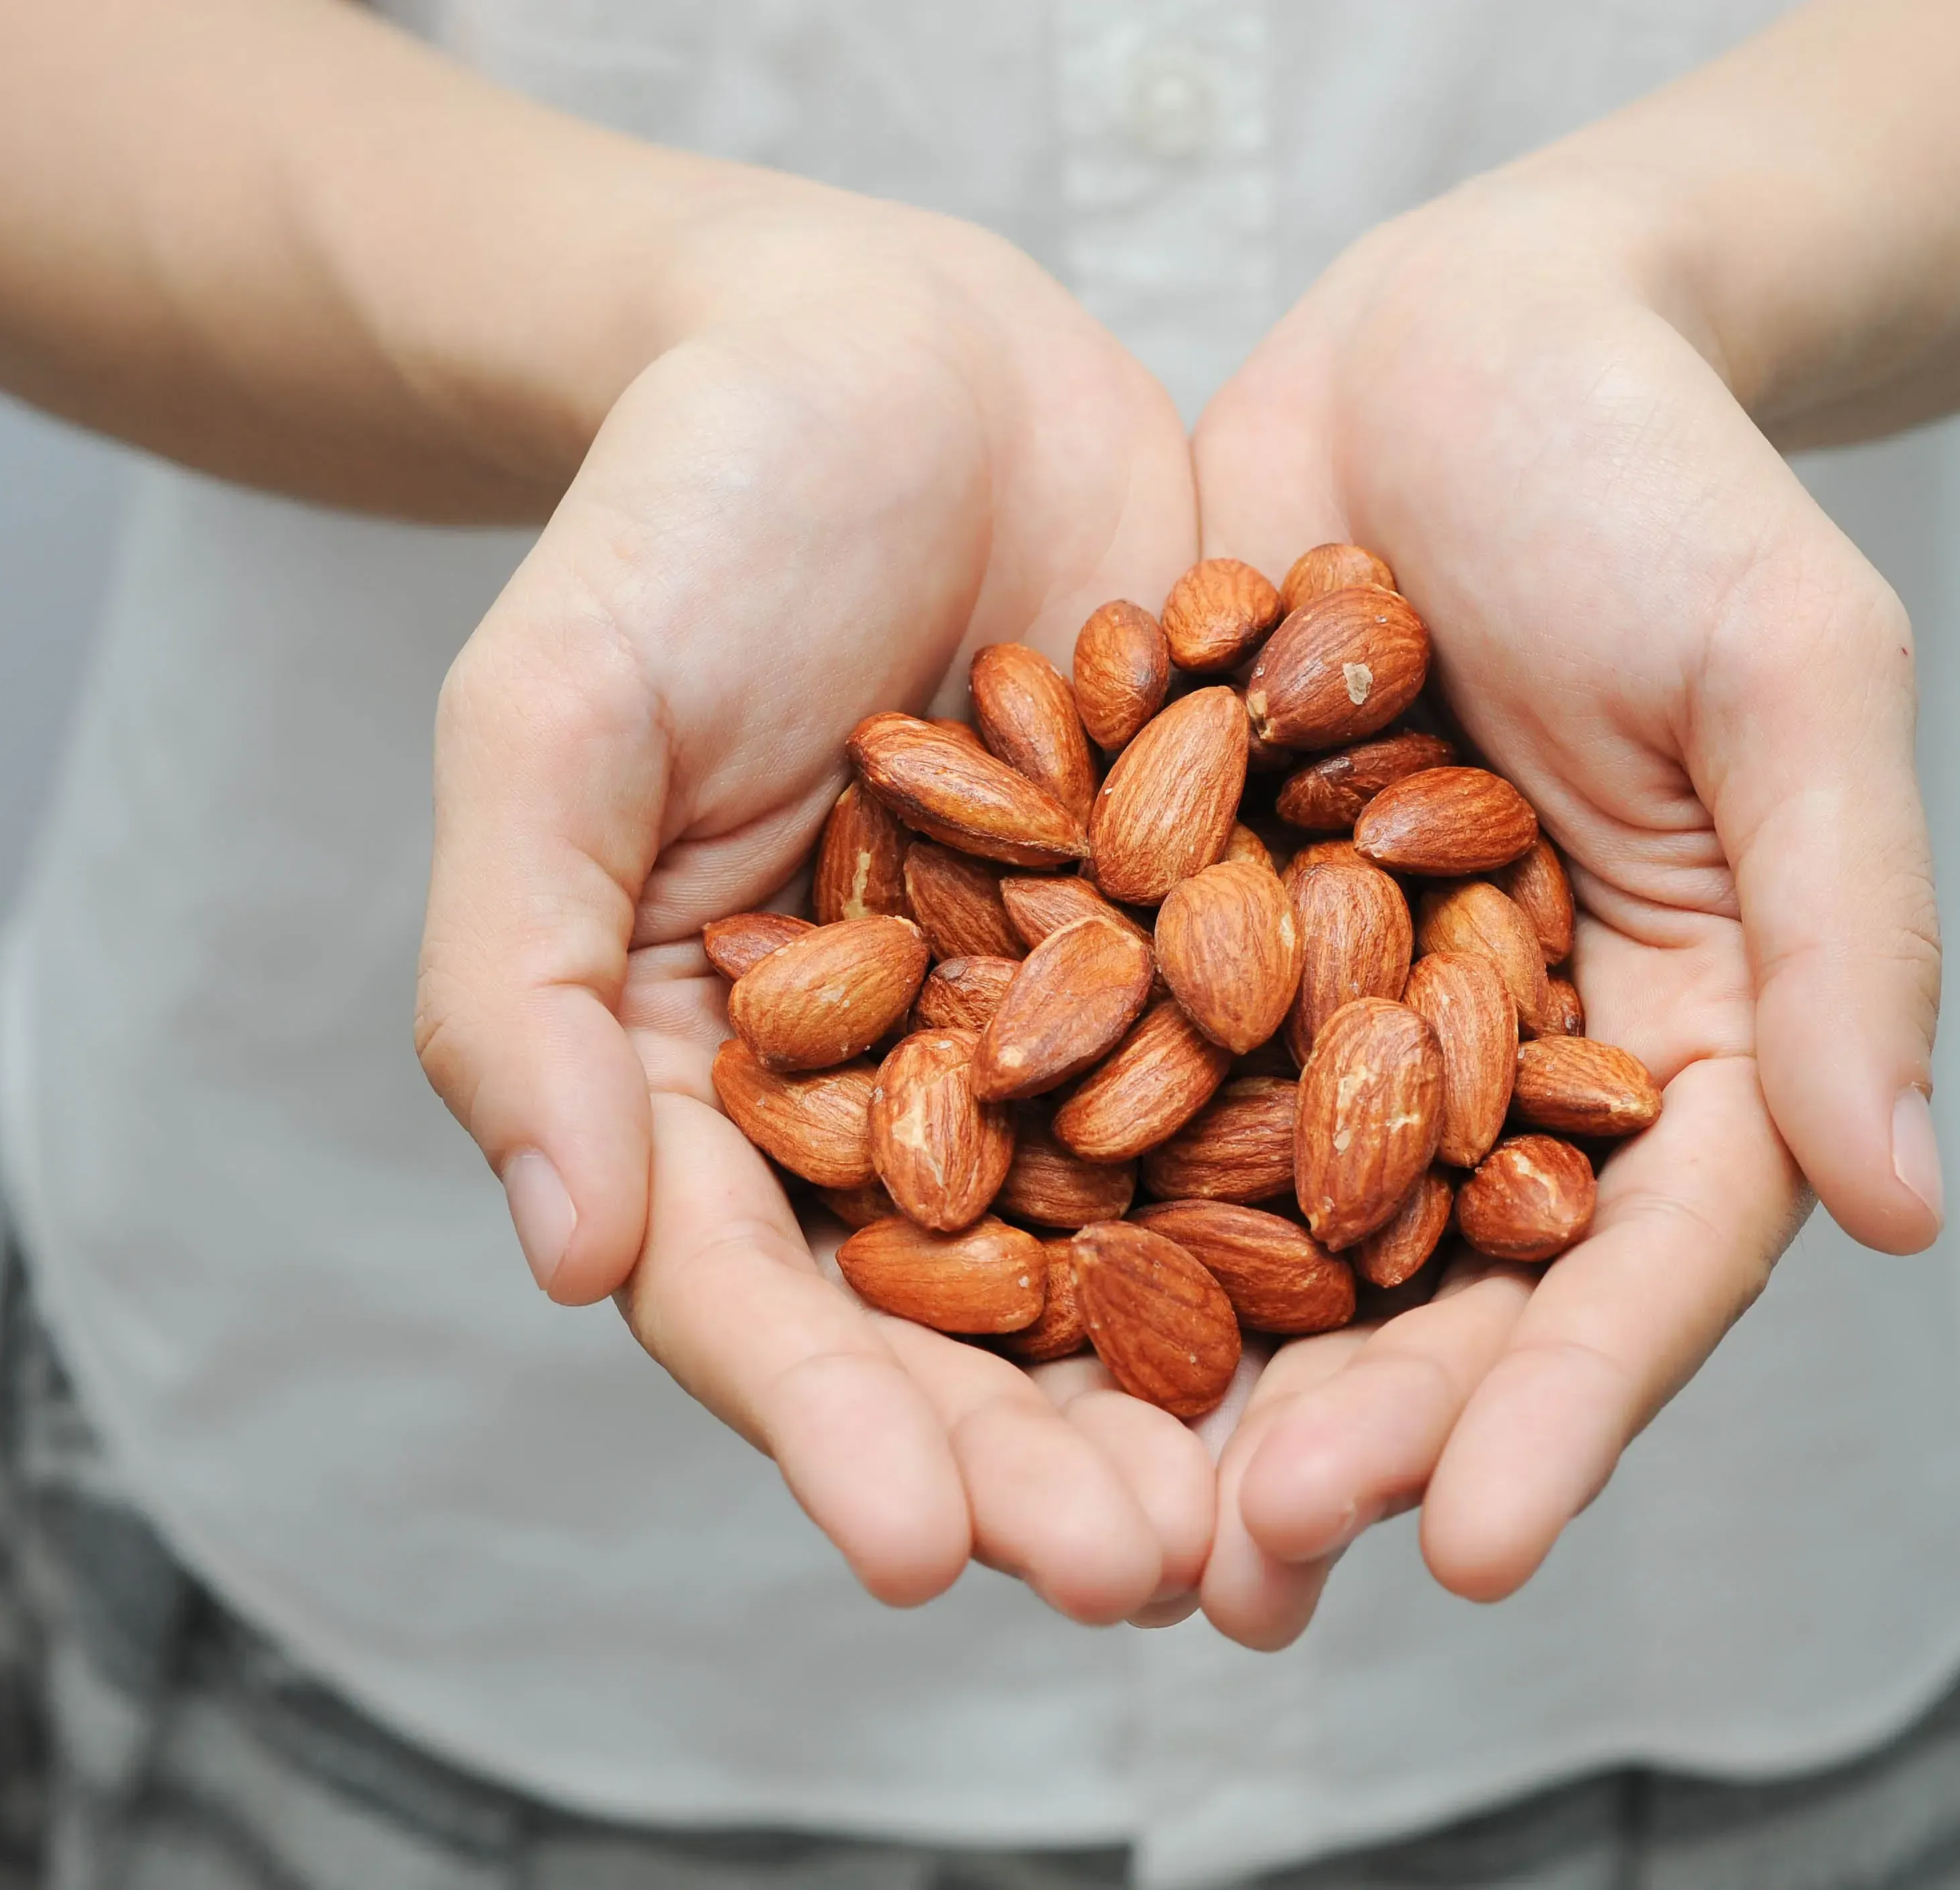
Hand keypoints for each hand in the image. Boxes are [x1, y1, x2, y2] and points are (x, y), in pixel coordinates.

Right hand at [415, 183, 1212, 1623]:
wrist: (885, 345)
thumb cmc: (680, 511)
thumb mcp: (556, 715)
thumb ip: (525, 975)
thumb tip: (564, 1250)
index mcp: (716, 1075)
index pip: (759, 1296)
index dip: (834, 1430)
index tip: (925, 1556)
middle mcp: (898, 1083)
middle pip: (965, 1312)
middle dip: (1051, 1454)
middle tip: (1156, 1573)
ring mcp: (1060, 1016)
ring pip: (1137, 1233)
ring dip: (1212, 1373)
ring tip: (1302, 1494)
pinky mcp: (1202, 930)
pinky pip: (1276, 1072)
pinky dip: (1341, 1172)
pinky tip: (1434, 1267)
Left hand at [1189, 168, 1944, 1645]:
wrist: (1465, 342)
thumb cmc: (1663, 482)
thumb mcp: (1790, 679)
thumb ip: (1850, 933)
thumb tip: (1903, 1202)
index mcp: (1683, 1040)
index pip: (1634, 1267)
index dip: (1558, 1414)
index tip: (1461, 1551)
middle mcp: (1505, 1061)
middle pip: (1437, 1293)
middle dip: (1348, 1433)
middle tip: (1237, 1568)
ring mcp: (1342, 1011)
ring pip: (1271, 1230)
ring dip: (1193, 1376)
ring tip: (1106, 1524)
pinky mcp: (1197, 933)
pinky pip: (1131, 1082)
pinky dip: (1065, 1185)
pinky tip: (970, 1291)